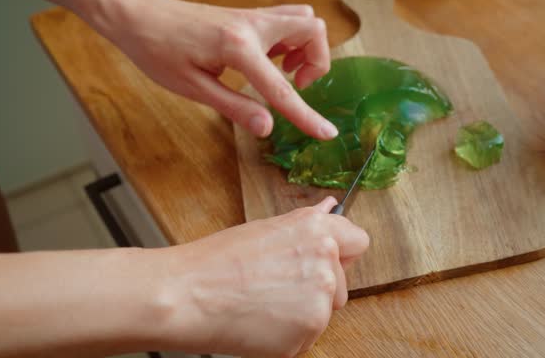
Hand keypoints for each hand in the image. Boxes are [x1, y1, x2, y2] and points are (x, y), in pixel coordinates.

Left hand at [90, 0, 337, 139]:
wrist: (138, 16)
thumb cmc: (157, 51)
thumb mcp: (192, 88)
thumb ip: (235, 107)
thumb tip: (267, 127)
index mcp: (237, 48)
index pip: (281, 89)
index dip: (306, 115)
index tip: (327, 133)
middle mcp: (252, 26)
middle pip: (313, 32)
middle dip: (318, 61)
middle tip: (295, 83)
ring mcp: (252, 16)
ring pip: (305, 21)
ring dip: (307, 47)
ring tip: (284, 70)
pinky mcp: (248, 15)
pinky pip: (287, 19)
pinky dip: (292, 39)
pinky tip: (270, 59)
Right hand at [159, 197, 368, 356]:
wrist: (185, 296)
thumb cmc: (215, 262)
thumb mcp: (267, 229)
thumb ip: (306, 224)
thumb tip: (331, 208)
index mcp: (317, 229)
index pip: (358, 242)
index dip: (341, 254)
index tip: (325, 261)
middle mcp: (326, 260)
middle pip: (342, 284)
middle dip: (317, 289)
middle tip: (275, 288)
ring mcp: (320, 298)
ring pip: (324, 312)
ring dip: (301, 314)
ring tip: (261, 304)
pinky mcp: (309, 330)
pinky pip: (307, 337)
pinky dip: (287, 336)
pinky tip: (259, 322)